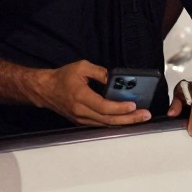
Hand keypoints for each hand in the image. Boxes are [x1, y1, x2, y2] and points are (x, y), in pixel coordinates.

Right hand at [33, 60, 151, 127]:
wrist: (46, 90)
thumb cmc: (62, 77)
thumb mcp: (81, 67)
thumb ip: (100, 72)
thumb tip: (115, 79)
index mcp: (80, 97)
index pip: (104, 106)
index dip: (120, 108)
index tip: (133, 105)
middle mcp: (81, 111)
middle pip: (108, 120)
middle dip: (129, 118)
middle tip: (145, 115)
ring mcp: (81, 119)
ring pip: (106, 125)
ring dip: (124, 122)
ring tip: (140, 118)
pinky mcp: (82, 122)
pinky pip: (101, 124)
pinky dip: (115, 122)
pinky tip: (126, 119)